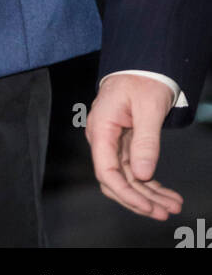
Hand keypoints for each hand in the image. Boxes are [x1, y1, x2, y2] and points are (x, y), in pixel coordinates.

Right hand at [86, 73, 182, 218]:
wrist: (142, 63)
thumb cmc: (143, 79)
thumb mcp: (149, 108)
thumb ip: (145, 141)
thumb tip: (143, 174)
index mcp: (101, 128)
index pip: (107, 171)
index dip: (126, 194)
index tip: (148, 207)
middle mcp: (102, 138)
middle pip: (116, 180)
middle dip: (140, 200)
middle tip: (166, 211)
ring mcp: (113, 142)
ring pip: (127, 178)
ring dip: (149, 195)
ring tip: (173, 205)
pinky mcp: (124, 143)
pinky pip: (134, 170)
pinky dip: (149, 183)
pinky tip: (165, 194)